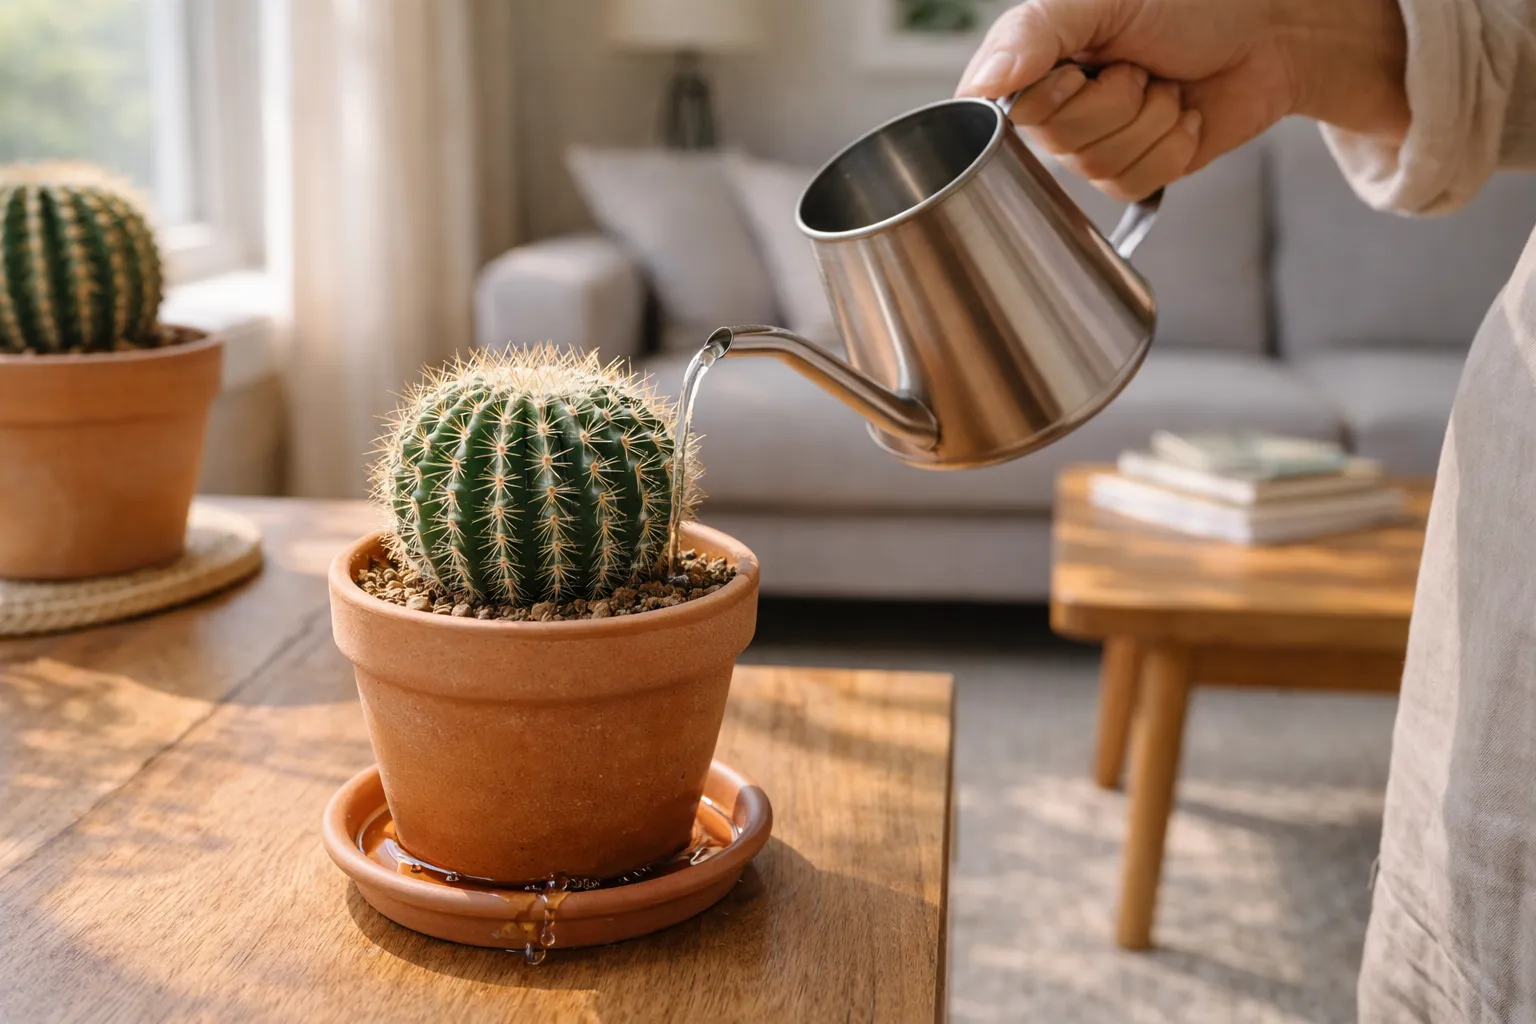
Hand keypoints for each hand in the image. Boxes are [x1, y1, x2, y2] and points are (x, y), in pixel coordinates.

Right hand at [957, 0, 1407, 200]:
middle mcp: (1055, 110)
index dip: (1055, 95)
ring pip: (1100, 167)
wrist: (1266, 32)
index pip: (1008, 113)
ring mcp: (1094, 146)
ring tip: (1166, 85)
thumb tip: (978, 88)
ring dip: (1150, 120)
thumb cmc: (1188, 3)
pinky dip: (1171, 147)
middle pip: (1059, 144)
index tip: (1085, 64)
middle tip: (1139, 66)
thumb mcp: (1101, 2)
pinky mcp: (1135, 173)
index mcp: (1034, 64)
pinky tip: (1182, 116)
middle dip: (1116, 101)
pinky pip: (1134, 184)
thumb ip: (1032, 35)